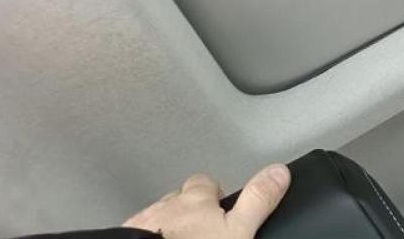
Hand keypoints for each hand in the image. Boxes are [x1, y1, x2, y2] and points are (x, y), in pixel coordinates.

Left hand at [123, 164, 289, 237]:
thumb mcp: (237, 230)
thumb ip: (257, 200)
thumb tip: (279, 172)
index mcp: (196, 198)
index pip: (206, 182)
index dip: (215, 193)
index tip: (220, 202)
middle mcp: (168, 206)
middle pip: (180, 199)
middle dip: (189, 209)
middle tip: (200, 227)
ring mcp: (143, 223)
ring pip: (158, 217)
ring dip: (166, 226)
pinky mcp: (125, 236)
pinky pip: (138, 233)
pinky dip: (147, 238)